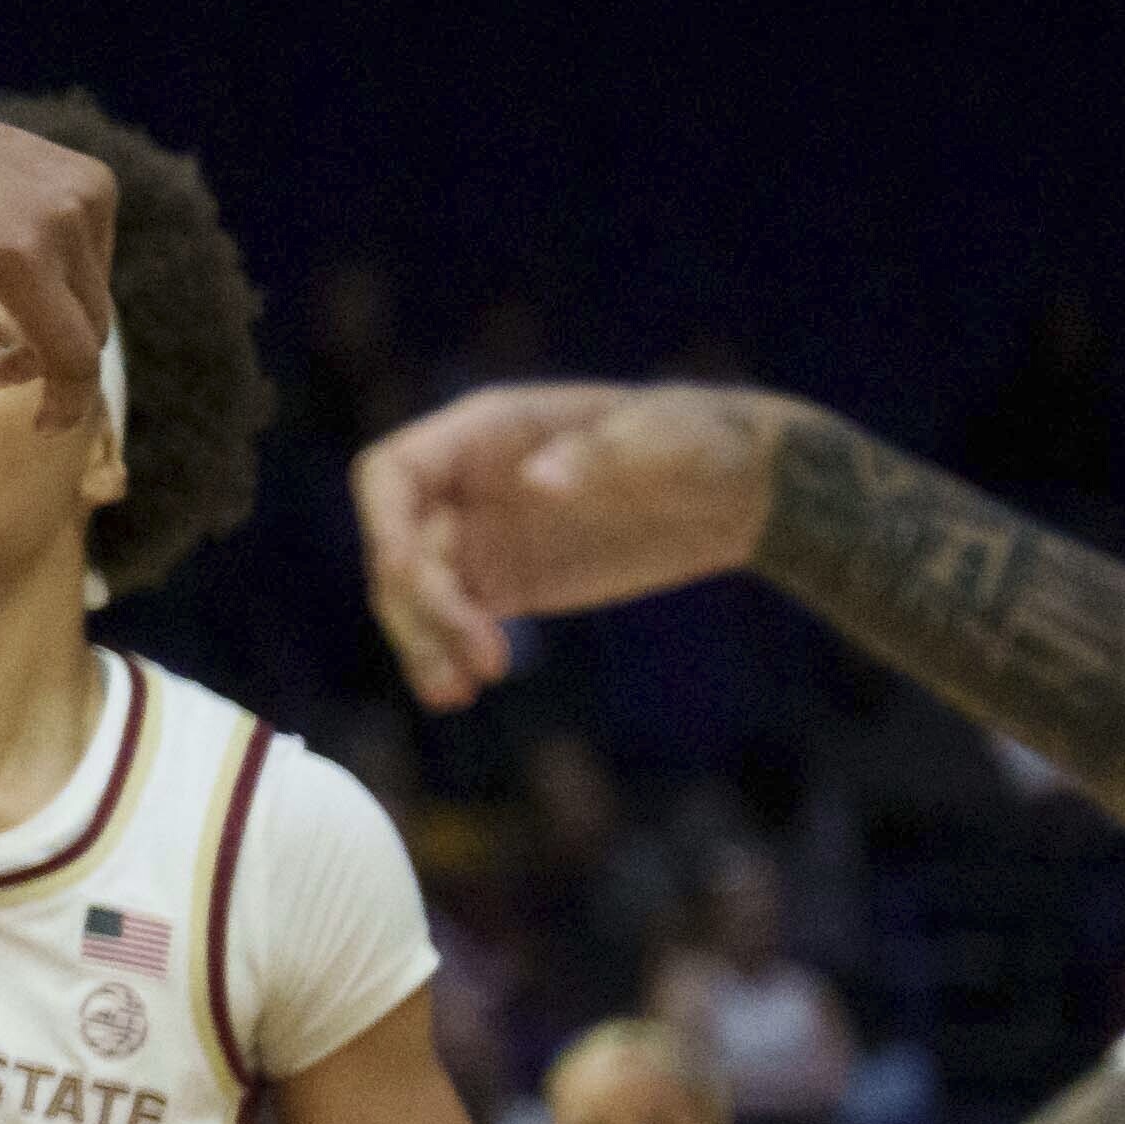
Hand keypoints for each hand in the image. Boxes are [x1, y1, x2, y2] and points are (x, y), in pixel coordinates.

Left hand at [0, 105, 122, 431]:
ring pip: (97, 293)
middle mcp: (67, 222)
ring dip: (60, 320)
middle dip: (56, 365)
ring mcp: (88, 197)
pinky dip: (69, 278)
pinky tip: (20, 269)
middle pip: (92, 328)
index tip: (47, 425)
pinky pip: (98, 253)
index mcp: (19, 251)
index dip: (70, 399)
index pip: (74, 351)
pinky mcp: (95, 182)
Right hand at [352, 377, 788, 712]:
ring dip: (424, 642)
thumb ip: (599, 454)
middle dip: (424, 604)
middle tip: (484, 658)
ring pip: (415, 594)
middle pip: (400, 547)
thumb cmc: (701, 439)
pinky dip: (445, 655)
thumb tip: (536, 482)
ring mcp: (482, 536)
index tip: (411, 578)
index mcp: (483, 430)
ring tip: (456, 693)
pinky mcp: (508, 583)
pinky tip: (459, 692)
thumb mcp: (661, 437)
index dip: (382, 524)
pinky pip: (454, 621)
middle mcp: (464, 483)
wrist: (742, 489)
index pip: (391, 474)